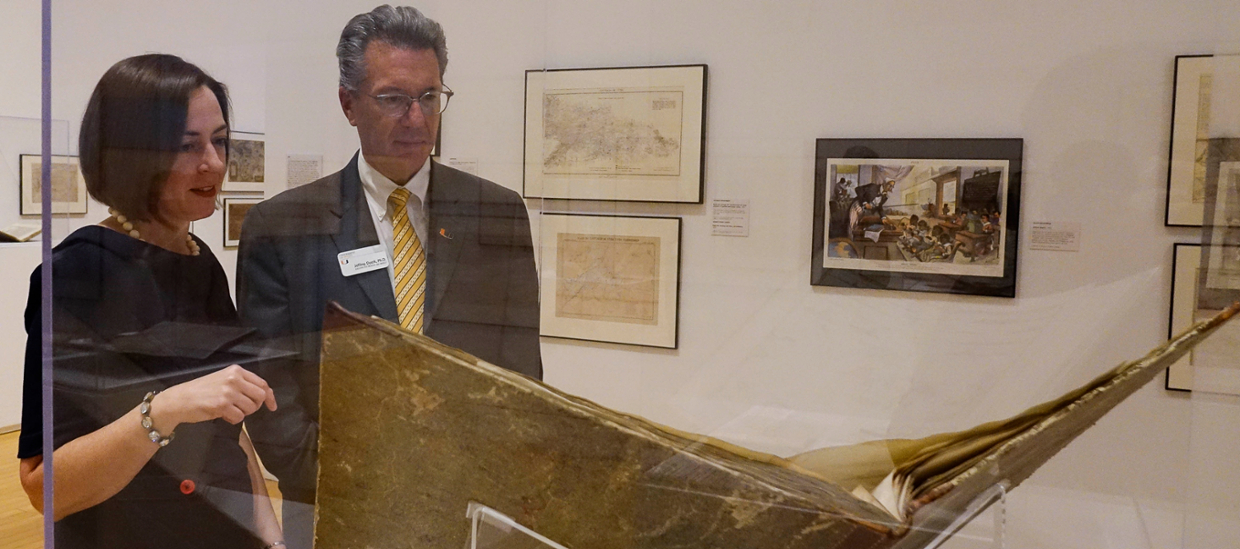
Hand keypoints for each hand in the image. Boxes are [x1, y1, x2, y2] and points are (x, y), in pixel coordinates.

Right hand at [150, 365, 276, 431]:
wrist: (179, 399)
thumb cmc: (202, 391)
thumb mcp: (224, 381)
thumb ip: (243, 385)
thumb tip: (266, 395)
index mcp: (236, 371)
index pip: (262, 383)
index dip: (269, 396)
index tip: (272, 406)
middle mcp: (234, 379)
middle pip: (260, 396)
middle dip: (255, 406)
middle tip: (242, 409)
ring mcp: (228, 392)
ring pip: (251, 408)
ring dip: (241, 413)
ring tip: (228, 410)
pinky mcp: (222, 405)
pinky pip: (239, 417)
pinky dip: (232, 420)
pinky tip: (222, 415)